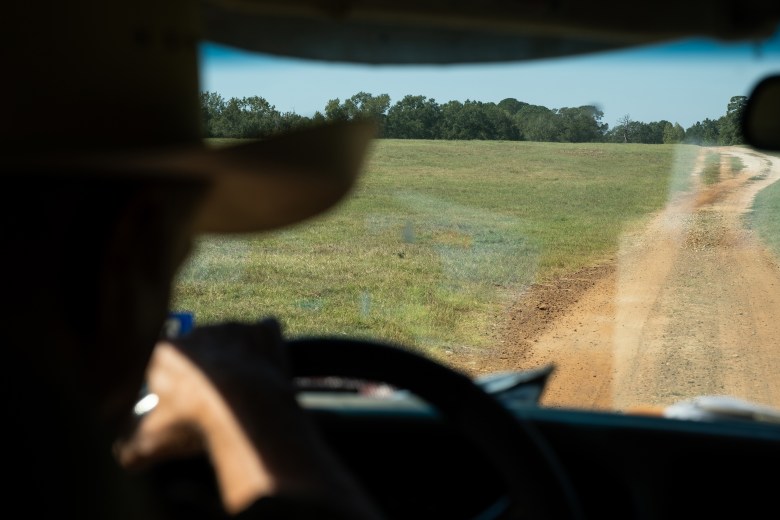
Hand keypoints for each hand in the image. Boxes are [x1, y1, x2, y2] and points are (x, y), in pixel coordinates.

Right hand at [114, 319, 380, 517]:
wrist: (246, 408)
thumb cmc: (194, 421)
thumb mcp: (152, 442)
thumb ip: (132, 446)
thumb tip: (126, 455)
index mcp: (166, 353)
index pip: (162, 363)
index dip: (172, 385)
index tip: (182, 405)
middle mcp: (198, 331)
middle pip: (199, 352)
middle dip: (205, 373)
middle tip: (214, 403)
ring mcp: (233, 328)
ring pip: (231, 341)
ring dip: (235, 360)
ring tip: (242, 392)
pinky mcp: (263, 330)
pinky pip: (265, 331)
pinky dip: (266, 346)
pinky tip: (265, 369)